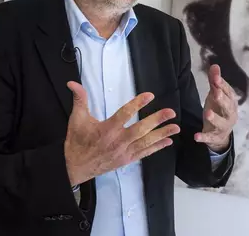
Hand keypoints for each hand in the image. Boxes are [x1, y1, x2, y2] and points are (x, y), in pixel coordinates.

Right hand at [64, 81, 179, 185]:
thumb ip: (79, 99)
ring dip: (162, 134)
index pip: (125, 114)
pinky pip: (144, 153)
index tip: (150, 95)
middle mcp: (118, 141)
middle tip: (171, 112)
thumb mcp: (76, 119)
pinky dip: (157, 148)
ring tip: (175, 127)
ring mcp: (124, 152)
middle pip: (141, 129)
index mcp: (107, 129)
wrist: (75, 167)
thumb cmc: (77, 141)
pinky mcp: (126, 160)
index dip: (138, 104)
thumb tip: (72, 82)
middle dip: (157, 120)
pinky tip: (167, 142)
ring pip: (146, 142)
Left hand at [195, 64, 237, 152]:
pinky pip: (209, 137)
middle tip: (215, 93)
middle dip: (222, 100)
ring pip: (220, 123)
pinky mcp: (214, 136)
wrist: (221, 134)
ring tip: (208, 113)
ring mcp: (223, 126)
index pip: (228, 92)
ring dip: (214, 118)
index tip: (215, 78)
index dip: (222, 85)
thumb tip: (214, 65)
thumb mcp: (216, 95)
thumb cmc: (219, 110)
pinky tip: (196, 137)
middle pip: (228, 107)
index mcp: (230, 102)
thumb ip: (215, 82)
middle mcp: (230, 114)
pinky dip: (203, 137)